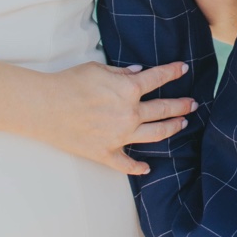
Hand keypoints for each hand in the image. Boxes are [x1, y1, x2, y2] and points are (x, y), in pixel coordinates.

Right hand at [30, 61, 196, 174]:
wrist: (45, 107)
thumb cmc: (68, 83)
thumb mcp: (96, 69)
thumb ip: (120, 72)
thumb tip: (138, 72)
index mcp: (128, 90)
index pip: (157, 78)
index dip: (173, 72)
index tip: (184, 68)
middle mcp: (130, 114)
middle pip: (164, 110)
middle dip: (181, 105)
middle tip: (192, 103)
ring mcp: (120, 136)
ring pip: (155, 135)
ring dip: (171, 128)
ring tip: (182, 124)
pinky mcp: (107, 153)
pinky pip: (127, 164)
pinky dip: (138, 167)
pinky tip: (147, 167)